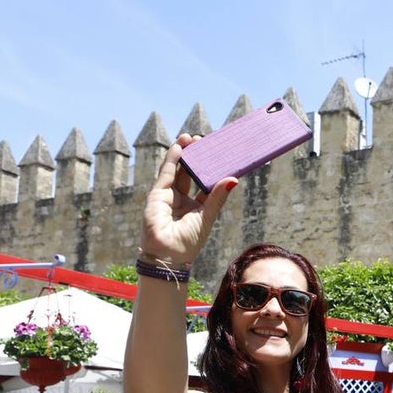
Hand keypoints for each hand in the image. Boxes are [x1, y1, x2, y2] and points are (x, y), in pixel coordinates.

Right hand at [140, 134, 237, 263]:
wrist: (168, 255)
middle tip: (204, 141)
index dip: (210, 169)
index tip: (219, 154)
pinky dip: (172, 159)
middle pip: (190, 173)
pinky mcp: (158, 194)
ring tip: (191, 138)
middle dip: (196, 158)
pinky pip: (166, 173)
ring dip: (184, 154)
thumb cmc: (189, 242)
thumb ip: (217, 197)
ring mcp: (169, 196)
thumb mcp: (207, 216)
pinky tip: (179, 147)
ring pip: (177, 170)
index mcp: (196, 207)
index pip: (204, 184)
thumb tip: (234, 179)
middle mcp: (182, 200)